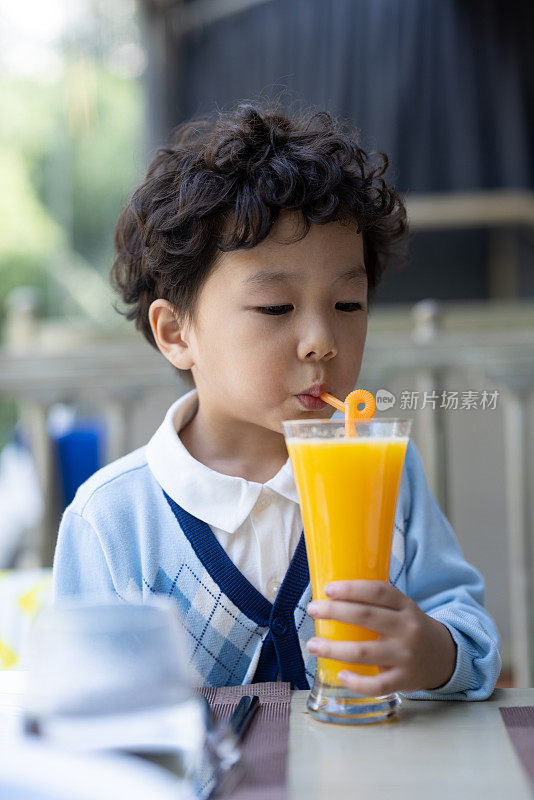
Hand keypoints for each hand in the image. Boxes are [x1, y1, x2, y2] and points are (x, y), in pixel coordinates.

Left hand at [306, 580, 456, 694]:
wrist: (443, 657)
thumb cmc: (409, 628)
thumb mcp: (402, 608)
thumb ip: (376, 603)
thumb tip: (331, 598)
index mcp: (405, 606)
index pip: (378, 592)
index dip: (352, 589)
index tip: (328, 589)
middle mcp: (407, 629)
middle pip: (366, 617)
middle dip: (335, 612)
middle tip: (313, 610)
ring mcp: (406, 656)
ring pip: (364, 652)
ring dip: (334, 648)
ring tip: (313, 644)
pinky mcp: (404, 680)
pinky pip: (377, 685)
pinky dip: (357, 682)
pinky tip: (341, 674)